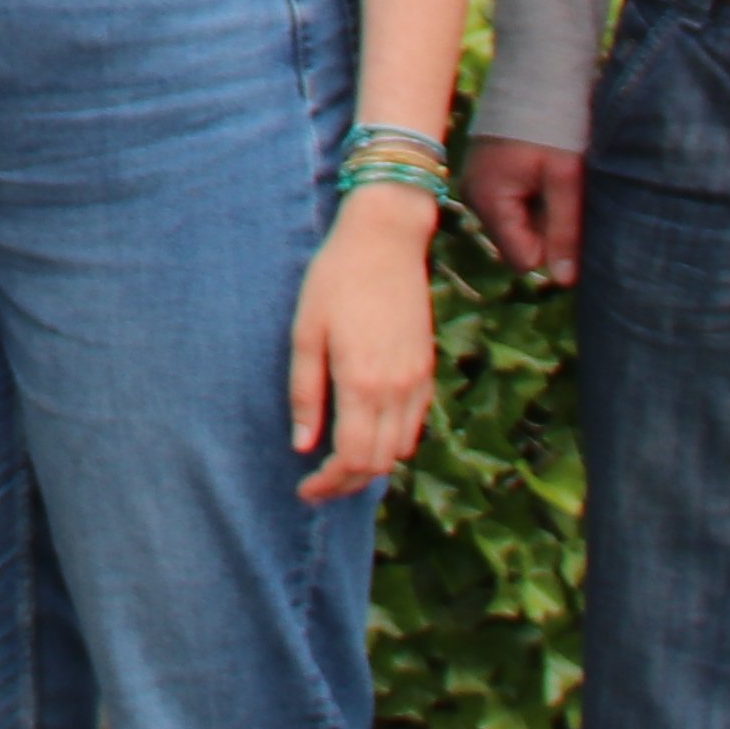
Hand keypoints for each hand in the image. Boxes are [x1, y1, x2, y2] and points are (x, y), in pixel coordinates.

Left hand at [287, 193, 438, 501]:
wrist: (386, 238)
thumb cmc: (336, 278)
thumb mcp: (305, 331)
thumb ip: (305, 392)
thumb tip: (303, 445)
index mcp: (361, 382)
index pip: (351, 459)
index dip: (328, 484)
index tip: (305, 490)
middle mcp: (396, 388)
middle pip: (377, 464)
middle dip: (346, 483)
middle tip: (317, 484)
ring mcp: (416, 379)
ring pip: (400, 448)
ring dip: (371, 465)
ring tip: (339, 462)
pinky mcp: (426, 367)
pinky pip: (415, 423)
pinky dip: (392, 440)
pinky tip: (367, 431)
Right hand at [463, 137, 583, 282]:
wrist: (535, 72)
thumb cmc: (553, 124)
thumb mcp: (565, 177)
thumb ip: (565, 230)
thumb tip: (565, 281)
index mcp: (490, 201)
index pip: (523, 258)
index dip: (553, 246)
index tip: (571, 215)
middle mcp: (474, 197)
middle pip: (517, 242)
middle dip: (546, 226)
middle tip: (564, 191)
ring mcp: (475, 184)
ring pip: (515, 222)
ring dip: (540, 210)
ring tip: (553, 176)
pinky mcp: (483, 173)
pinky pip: (509, 202)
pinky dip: (530, 194)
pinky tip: (542, 169)